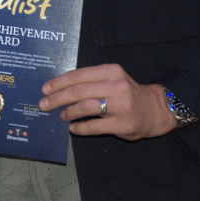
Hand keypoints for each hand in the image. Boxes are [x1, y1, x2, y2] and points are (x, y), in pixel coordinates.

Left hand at [39, 63, 175, 140]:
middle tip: (44, 104)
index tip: (45, 89)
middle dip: (57, 98)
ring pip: (85, 107)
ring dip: (68, 112)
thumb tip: (59, 87)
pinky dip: (80, 127)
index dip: (59, 82)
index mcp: (111, 71)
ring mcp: (120, 106)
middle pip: (78, 91)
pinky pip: (94, 126)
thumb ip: (91, 80)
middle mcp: (116, 86)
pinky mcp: (122, 124)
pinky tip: (73, 128)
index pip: (78, 75)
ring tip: (62, 115)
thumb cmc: (127, 93)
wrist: (155, 109)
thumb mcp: (113, 79)